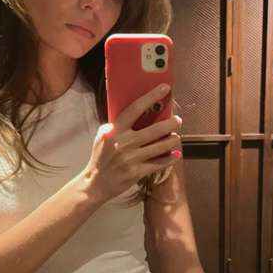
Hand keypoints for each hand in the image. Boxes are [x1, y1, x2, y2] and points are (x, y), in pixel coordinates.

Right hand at [83, 84, 182, 202]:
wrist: (95, 184)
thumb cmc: (101, 158)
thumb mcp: (102, 137)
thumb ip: (115, 125)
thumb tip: (136, 112)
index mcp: (115, 131)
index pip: (135, 109)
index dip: (151, 97)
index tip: (164, 88)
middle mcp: (123, 143)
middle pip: (154, 129)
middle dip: (170, 123)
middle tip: (178, 120)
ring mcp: (131, 158)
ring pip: (160, 146)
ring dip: (172, 141)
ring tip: (176, 137)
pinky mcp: (136, 172)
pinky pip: (158, 163)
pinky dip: (169, 159)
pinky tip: (175, 154)